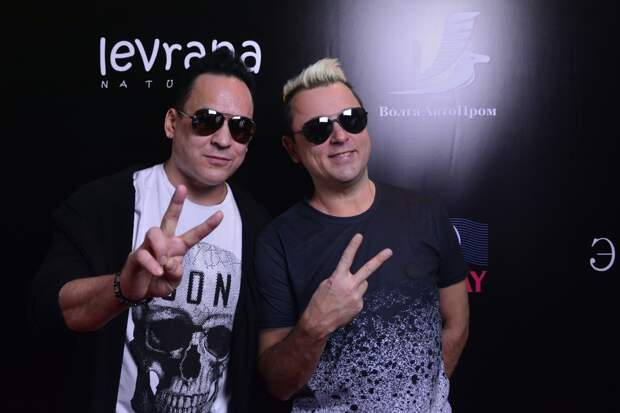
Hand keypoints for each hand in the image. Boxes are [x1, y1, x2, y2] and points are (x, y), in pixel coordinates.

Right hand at [119, 185, 222, 300]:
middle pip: (170, 217)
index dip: (207, 225)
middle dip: (176, 202)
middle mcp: (164, 242)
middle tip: (182, 187)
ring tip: (163, 263)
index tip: (221, 214)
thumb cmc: (158, 282)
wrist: (138, 292)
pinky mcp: (136, 255)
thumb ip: (176, 273)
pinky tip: (157, 272)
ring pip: (154, 232)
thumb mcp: (173, 282)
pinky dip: (152, 265)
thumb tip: (171, 261)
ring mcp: (148, 246)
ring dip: (161, 248)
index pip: (194, 235)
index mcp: (178, 247)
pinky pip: (144, 254)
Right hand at [302, 233, 391, 338]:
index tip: (359, 236)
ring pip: (362, 285)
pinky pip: (360, 297)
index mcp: (338, 278)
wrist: (319, 322)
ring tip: (344, 295)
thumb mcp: (325, 284)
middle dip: (379, 259)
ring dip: (356, 286)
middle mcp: (350, 286)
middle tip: (389, 251)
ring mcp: (356, 297)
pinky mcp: (359, 306)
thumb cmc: (319, 302)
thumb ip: (339, 277)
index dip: (353, 246)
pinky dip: (354, 298)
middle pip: (367, 270)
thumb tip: (350, 276)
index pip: (346, 258)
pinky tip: (344, 304)